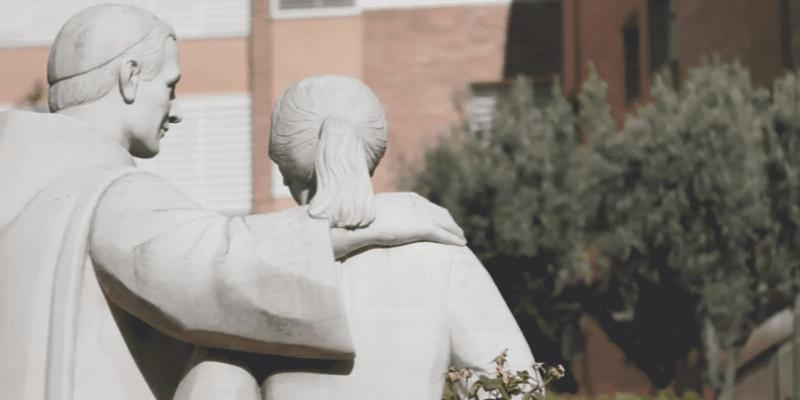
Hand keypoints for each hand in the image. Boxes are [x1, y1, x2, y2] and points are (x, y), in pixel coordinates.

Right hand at [330, 192, 465, 258]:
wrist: (357, 224)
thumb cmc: (359, 222)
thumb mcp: (372, 215)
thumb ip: (382, 216)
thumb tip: (377, 222)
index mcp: (406, 199)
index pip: (427, 205)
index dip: (437, 214)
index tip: (443, 222)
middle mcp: (416, 204)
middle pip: (440, 213)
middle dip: (450, 222)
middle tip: (457, 232)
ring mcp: (419, 216)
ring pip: (445, 224)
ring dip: (455, 231)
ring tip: (461, 239)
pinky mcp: (421, 228)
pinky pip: (443, 234)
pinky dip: (453, 239)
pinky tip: (461, 245)